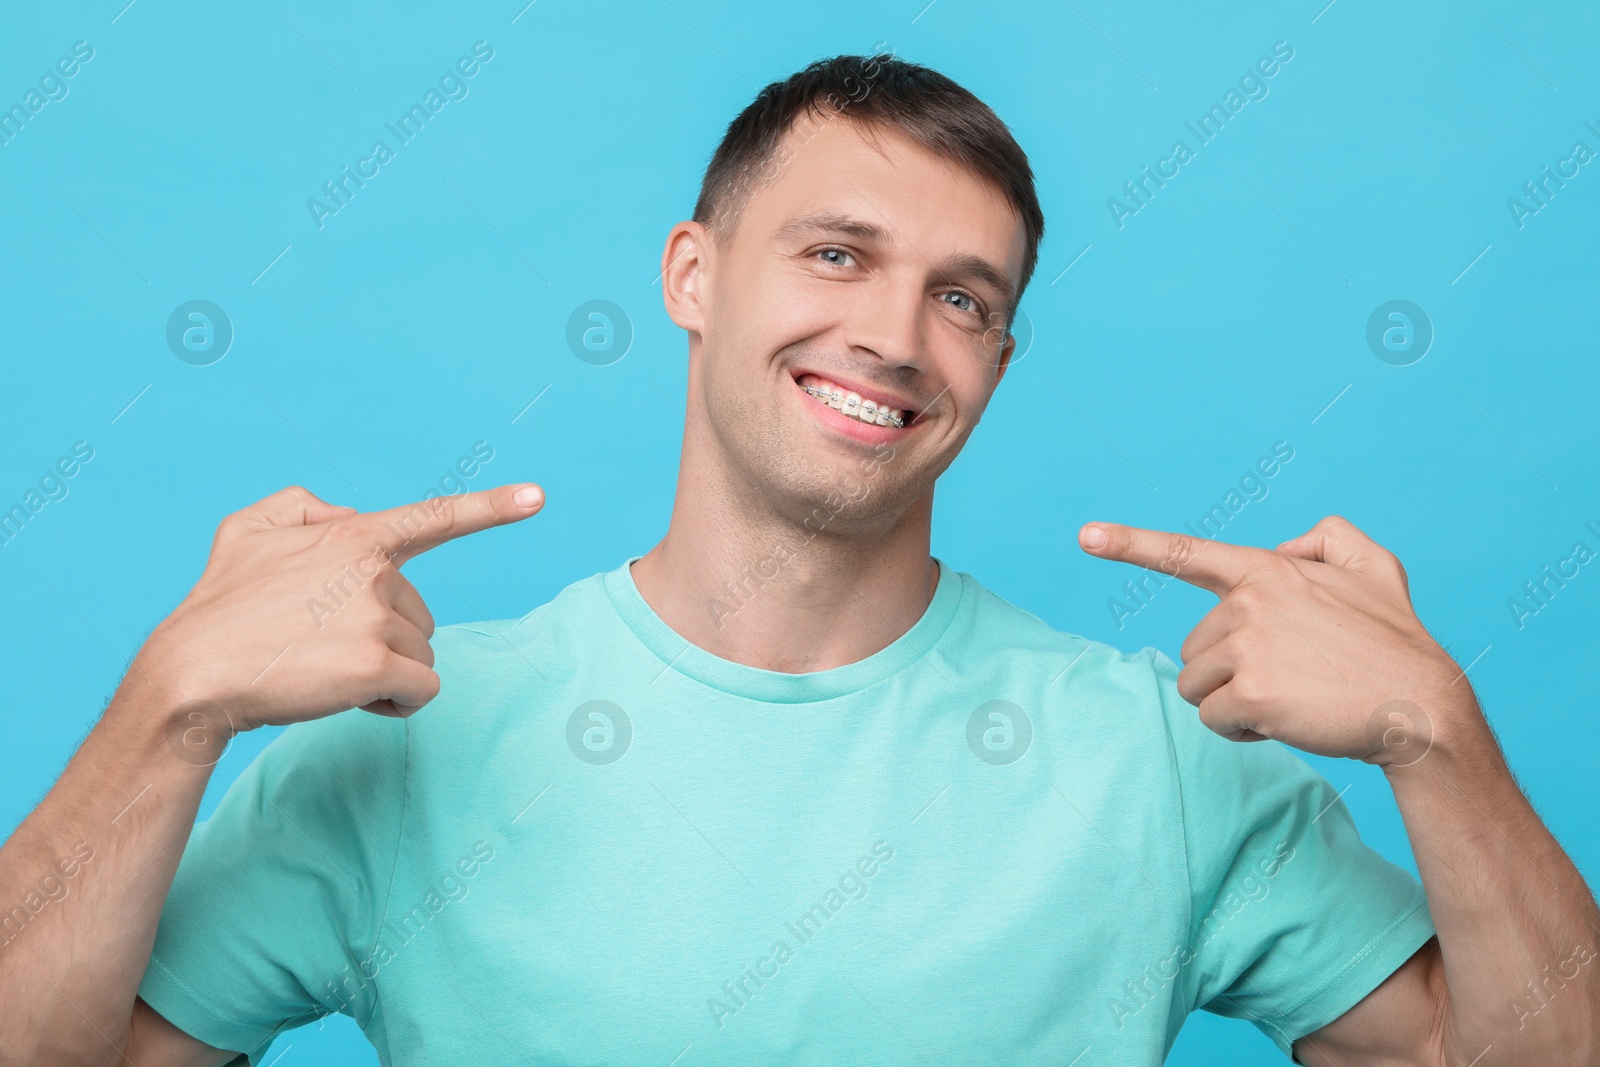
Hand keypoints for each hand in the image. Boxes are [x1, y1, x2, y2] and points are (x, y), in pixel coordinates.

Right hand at [130, 483, 544, 736]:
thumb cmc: (218, 607)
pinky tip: (347, 699)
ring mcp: (377, 617)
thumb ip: (305, 509)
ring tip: (323, 670)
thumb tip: (349, 519)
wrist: (191, 674)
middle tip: (319, 646)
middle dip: (382, 637)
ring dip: (384, 672)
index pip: (435, 517)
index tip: (539, 496)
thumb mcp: (247, 531)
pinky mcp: (377, 665)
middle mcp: (375, 571)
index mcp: (354, 537)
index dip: (492, 506)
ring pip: (421, 655)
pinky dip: (395, 705)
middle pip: (419, 616)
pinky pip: (421, 692)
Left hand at [1078, 514, 1475, 765]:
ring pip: (1197, 686)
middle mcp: (1250, 601)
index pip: (1186, 553)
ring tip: (1290, 697)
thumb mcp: (1376, 566)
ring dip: (1233, 702)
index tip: (1084, 536)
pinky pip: (1213, 719)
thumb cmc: (1397, 643)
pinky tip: (1285, 723)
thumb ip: (1327, 538)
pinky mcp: (1251, 693)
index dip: (1130, 543)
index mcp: (1268, 570)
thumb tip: (1282, 546)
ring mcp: (1249, 646)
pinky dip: (1241, 731)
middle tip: (1291, 676)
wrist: (1423, 707)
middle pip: (1195, 649)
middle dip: (1230, 670)